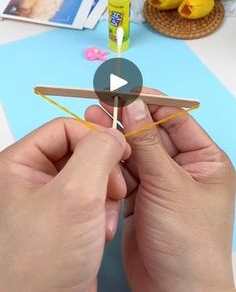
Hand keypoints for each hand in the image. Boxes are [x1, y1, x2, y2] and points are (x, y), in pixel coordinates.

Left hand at [0, 118, 129, 291]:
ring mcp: (47, 200)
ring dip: (105, 194)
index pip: (64, 128)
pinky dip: (102, 211)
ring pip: (89, 175)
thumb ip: (98, 153)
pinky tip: (101, 231)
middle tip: (115, 189)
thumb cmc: (40, 265)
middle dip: (103, 172)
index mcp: (18, 165)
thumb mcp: (76, 196)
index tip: (118, 152)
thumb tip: (113, 135)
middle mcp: (29, 179)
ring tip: (104, 219)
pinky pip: (90, 198)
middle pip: (79, 151)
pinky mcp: (63, 219)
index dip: (94, 138)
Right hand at [85, 88, 234, 291]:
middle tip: (101, 102)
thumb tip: (133, 104)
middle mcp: (184, 167)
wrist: (174, 291)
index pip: (175, 118)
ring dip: (116, 140)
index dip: (150, 101)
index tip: (124, 90)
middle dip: (127, 119)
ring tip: (91, 121)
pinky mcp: (142, 197)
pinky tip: (98, 153)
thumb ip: (147, 143)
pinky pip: (126, 172)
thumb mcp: (169, 185)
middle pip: (152, 132)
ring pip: (135, 151)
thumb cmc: (188, 240)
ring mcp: (162, 183)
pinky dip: (112, 164)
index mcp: (205, 159)